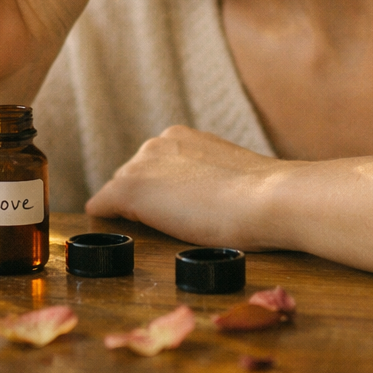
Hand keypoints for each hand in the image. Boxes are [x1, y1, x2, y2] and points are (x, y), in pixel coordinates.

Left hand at [85, 126, 292, 250]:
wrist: (269, 198)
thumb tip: (212, 197)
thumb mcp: (231, 178)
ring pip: (119, 192)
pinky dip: (103, 217)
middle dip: (143, 200)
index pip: (154, 167)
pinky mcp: (131, 189)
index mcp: (180, 138)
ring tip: (154, 233)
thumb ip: (211, 180)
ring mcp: (142, 165)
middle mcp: (156, 144)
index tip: (174, 210)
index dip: (161, 192)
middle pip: (132, 177)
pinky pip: (102, 204)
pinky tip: (105, 226)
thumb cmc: (263, 197)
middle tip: (168, 225)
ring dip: (130, 212)